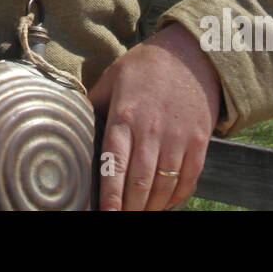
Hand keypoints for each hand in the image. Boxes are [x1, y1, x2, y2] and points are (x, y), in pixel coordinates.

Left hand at [87, 21, 221, 210]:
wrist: (191, 52)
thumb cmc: (145, 66)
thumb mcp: (112, 78)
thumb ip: (94, 105)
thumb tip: (72, 124)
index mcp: (125, 115)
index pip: (116, 163)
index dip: (110, 194)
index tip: (106, 213)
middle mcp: (152, 130)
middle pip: (140, 181)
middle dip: (130, 207)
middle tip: (121, 218)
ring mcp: (179, 137)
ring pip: (164, 185)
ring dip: (151, 207)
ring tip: (140, 214)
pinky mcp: (199, 141)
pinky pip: (188, 179)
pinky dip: (176, 197)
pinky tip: (164, 204)